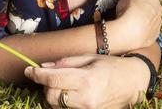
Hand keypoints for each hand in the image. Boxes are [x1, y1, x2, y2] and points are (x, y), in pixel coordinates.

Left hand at [24, 55, 148, 108]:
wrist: (133, 83)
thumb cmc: (112, 66)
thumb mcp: (90, 58)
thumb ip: (66, 62)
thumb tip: (44, 66)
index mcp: (87, 79)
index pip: (53, 79)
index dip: (37, 75)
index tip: (29, 70)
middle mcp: (86, 98)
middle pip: (51, 95)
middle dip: (46, 85)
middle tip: (50, 76)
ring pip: (57, 106)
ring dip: (53, 95)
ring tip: (62, 84)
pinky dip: (62, 103)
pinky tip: (68, 93)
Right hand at [114, 0, 161, 48]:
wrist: (127, 34)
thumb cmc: (126, 13)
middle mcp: (159, 8)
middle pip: (155, 1)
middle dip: (147, 2)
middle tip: (134, 5)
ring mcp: (159, 21)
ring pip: (155, 15)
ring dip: (147, 15)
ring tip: (134, 19)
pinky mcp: (156, 33)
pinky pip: (153, 27)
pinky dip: (147, 27)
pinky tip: (137, 29)